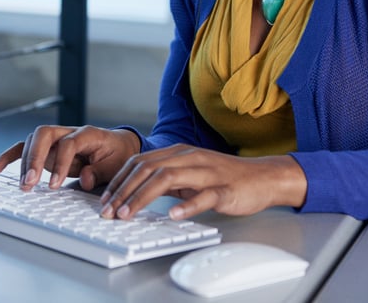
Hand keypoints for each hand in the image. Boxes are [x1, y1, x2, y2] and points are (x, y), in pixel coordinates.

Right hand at [0, 125, 139, 191]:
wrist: (118, 146)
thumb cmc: (117, 155)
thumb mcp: (116, 166)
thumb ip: (100, 172)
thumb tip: (84, 178)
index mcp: (88, 133)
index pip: (68, 143)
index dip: (59, 163)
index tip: (53, 185)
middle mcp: (68, 131)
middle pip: (44, 135)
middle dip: (34, 158)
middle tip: (30, 182)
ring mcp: (55, 138)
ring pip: (32, 141)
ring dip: (24, 162)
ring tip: (23, 185)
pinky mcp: (47, 147)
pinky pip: (25, 149)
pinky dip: (10, 157)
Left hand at [97, 144, 307, 220]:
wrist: (262, 177)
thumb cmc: (225, 177)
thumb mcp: (190, 173)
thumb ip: (166, 177)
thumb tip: (136, 190)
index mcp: (179, 153)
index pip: (140, 162)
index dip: (119, 180)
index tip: (105, 199)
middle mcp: (190, 158)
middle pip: (148, 169)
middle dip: (123, 191)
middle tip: (108, 211)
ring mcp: (207, 172)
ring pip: (168, 179)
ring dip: (143, 197)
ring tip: (128, 214)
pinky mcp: (224, 189)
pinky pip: (204, 195)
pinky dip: (187, 205)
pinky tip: (174, 214)